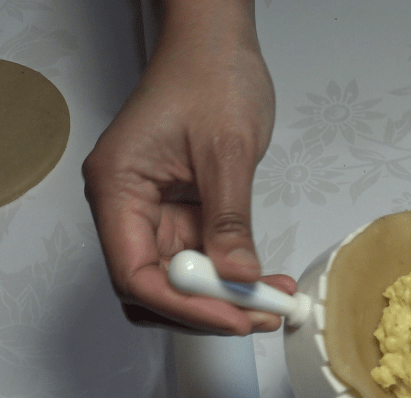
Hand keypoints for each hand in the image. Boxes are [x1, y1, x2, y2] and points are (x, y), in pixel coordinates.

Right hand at [83, 1, 293, 334]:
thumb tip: (237, 276)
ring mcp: (155, 210)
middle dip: (207, 309)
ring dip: (225, 297)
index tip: (232, 317)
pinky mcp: (182, 210)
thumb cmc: (209, 76)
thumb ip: (230, 219)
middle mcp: (128, 205)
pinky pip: (202, 257)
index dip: (185, 306)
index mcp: (117, 188)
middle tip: (260, 315)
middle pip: (154, 287)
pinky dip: (232, 274)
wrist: (217, 46)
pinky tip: (263, 278)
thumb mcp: (226, 150)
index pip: (136, 273)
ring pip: (180, 279)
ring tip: (272, 299)